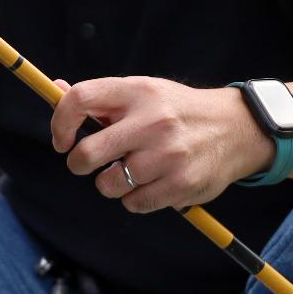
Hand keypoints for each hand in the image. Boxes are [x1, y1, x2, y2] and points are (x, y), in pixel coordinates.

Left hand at [48, 76, 275, 212]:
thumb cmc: (177, 112)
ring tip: (132, 172)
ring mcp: (168, 154)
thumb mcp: (144, 93)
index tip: (62, 141)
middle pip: (88, 154)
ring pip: (109, 185)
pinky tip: (154, 183)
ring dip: (112, 184)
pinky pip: (134, 204)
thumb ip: (102, 98)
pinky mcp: (180, 184)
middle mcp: (153, 120)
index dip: (60, 123)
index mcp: (138, 91)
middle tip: (89, 165)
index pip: (81, 100)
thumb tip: (56, 90)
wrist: (236, 129)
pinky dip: (136, 199)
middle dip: (79, 165)